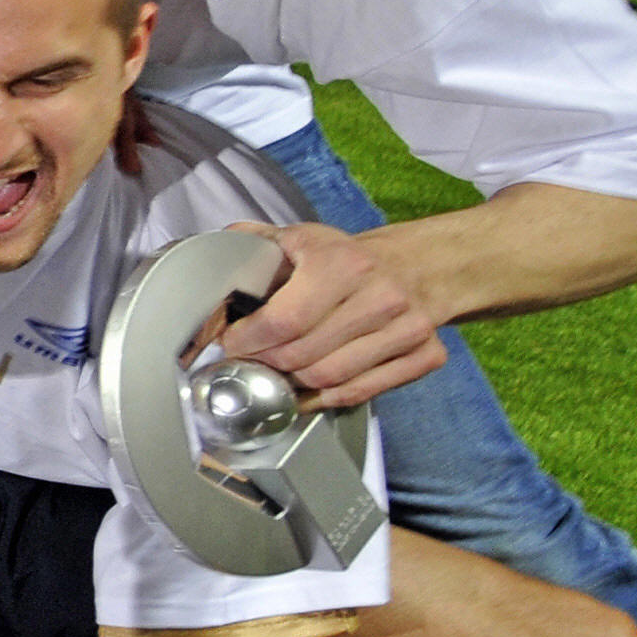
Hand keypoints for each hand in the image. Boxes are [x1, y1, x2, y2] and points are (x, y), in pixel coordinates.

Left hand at [217, 221, 445, 405]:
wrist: (419, 266)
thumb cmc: (346, 258)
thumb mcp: (300, 238)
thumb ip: (251, 244)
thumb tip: (210, 262)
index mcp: (343, 263)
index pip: (284, 320)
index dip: (249, 340)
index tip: (232, 343)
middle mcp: (381, 296)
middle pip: (303, 356)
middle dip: (265, 363)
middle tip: (249, 360)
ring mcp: (409, 329)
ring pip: (330, 379)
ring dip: (292, 383)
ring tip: (275, 372)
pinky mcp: (426, 356)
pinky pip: (361, 392)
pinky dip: (325, 398)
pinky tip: (305, 389)